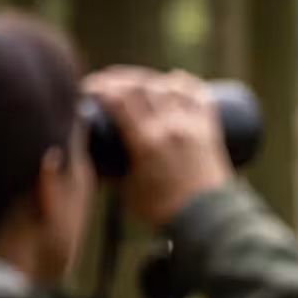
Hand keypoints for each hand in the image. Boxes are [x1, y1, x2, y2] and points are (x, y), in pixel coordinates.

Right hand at [82, 67, 235, 226]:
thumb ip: (112, 172)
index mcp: (146, 142)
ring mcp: (192, 125)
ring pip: (168, 86)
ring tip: (134, 82)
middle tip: (105, 83)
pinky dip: (183, 84)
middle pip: (141, 86)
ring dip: (147, 78)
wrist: (208, 220)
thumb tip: (94, 161)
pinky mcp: (209, 128)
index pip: (119, 100)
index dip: (100, 88)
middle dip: (117, 78)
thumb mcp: (128, 191)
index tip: (87, 88)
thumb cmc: (164, 211)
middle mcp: (170, 127)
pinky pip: (197, 95)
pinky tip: (172, 79)